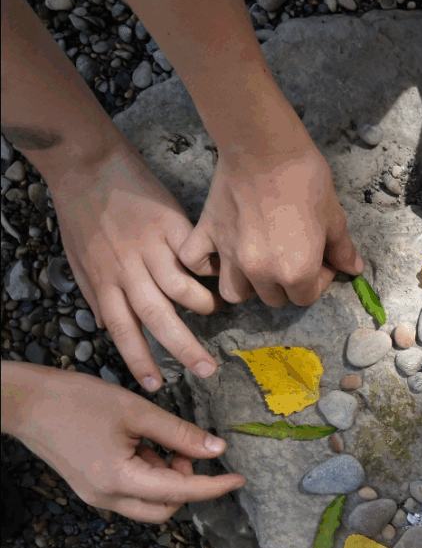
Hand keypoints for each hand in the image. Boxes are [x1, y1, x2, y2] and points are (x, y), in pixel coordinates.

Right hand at [2, 363, 244, 522]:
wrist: (24, 402)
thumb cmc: (75, 401)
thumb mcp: (136, 412)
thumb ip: (180, 433)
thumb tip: (216, 449)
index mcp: (120, 480)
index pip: (181, 491)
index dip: (214, 486)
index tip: (239, 478)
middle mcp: (107, 498)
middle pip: (165, 508)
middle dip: (187, 483)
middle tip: (188, 450)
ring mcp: (96, 495)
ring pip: (149, 501)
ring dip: (166, 478)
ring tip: (161, 440)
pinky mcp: (91, 487)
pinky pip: (131, 491)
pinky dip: (148, 473)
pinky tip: (143, 444)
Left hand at [52, 147, 219, 391]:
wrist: (87, 163)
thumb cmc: (80, 211)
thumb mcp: (77, 257)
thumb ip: (95, 292)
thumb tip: (104, 325)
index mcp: (105, 280)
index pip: (123, 330)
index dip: (139, 359)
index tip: (156, 385)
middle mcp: (128, 270)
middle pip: (157, 318)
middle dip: (183, 348)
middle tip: (207, 370)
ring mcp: (151, 247)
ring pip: (181, 288)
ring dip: (202, 305)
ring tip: (217, 311)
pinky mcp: (171, 224)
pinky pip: (196, 255)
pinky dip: (209, 267)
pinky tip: (220, 272)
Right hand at [178, 142, 362, 306]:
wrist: (265, 148)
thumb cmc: (306, 181)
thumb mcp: (334, 218)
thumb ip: (342, 250)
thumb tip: (354, 269)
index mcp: (296, 272)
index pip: (306, 297)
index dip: (319, 280)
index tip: (321, 258)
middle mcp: (260, 273)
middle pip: (273, 299)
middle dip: (287, 284)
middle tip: (294, 255)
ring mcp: (229, 255)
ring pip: (234, 293)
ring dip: (248, 286)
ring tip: (259, 264)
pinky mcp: (207, 233)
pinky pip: (194, 262)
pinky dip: (204, 265)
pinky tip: (220, 256)